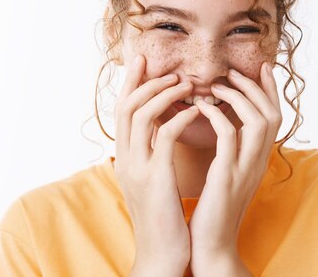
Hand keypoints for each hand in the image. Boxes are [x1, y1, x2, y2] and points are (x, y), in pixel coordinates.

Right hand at [114, 54, 198, 275]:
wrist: (161, 255)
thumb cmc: (162, 217)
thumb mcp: (151, 181)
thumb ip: (150, 154)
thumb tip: (160, 129)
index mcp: (124, 158)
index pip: (121, 111)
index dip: (130, 83)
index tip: (142, 62)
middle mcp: (124, 159)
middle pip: (124, 105)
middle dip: (141, 79)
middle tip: (162, 64)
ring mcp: (137, 168)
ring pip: (140, 114)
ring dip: (163, 93)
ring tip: (185, 83)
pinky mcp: (155, 178)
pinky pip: (165, 136)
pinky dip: (180, 117)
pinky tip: (196, 110)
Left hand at [188, 62, 281, 275]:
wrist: (211, 245)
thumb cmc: (214, 208)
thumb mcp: (228, 174)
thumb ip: (232, 150)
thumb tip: (225, 123)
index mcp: (259, 160)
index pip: (274, 117)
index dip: (269, 90)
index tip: (259, 67)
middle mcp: (259, 162)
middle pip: (273, 113)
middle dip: (256, 87)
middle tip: (233, 72)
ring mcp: (246, 169)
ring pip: (258, 120)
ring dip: (238, 97)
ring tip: (217, 84)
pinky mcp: (227, 177)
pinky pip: (229, 137)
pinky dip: (217, 116)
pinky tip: (201, 107)